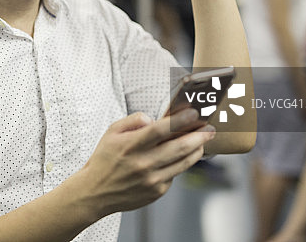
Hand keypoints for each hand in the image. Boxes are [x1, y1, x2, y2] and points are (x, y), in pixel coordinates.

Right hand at [76, 110, 214, 216]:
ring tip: (203, 142)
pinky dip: (179, 164)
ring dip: (196, 150)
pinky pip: (174, 175)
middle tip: (209, 129)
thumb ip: (133, 120)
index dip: (180, 120)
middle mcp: (143, 163)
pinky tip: (178, 158)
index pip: (161, 129)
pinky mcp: (156, 192)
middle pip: (179, 147)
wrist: (96, 191)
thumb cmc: (105, 159)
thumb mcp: (112, 132)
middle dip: (199, 136)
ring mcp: (152, 179)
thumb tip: (154, 119)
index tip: (194, 113)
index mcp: (131, 145)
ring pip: (183, 162)